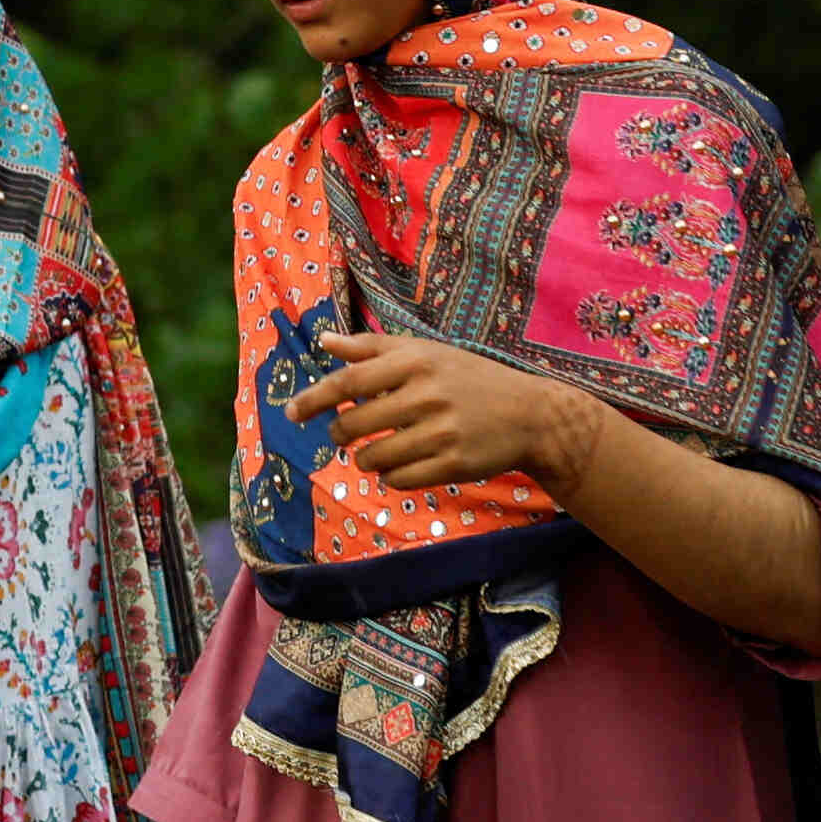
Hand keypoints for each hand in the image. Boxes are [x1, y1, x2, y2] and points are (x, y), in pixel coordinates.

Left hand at [284, 330, 590, 492]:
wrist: (529, 413)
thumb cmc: (469, 378)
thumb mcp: (425, 352)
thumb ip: (372, 348)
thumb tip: (324, 341)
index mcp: (416, 360)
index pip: (349, 381)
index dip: (314, 398)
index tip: (291, 414)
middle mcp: (427, 393)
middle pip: (355, 424)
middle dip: (340, 434)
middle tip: (342, 434)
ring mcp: (442, 431)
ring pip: (374, 458)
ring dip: (365, 459)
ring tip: (375, 452)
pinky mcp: (453, 464)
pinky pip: (399, 480)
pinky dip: (391, 477)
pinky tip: (401, 465)